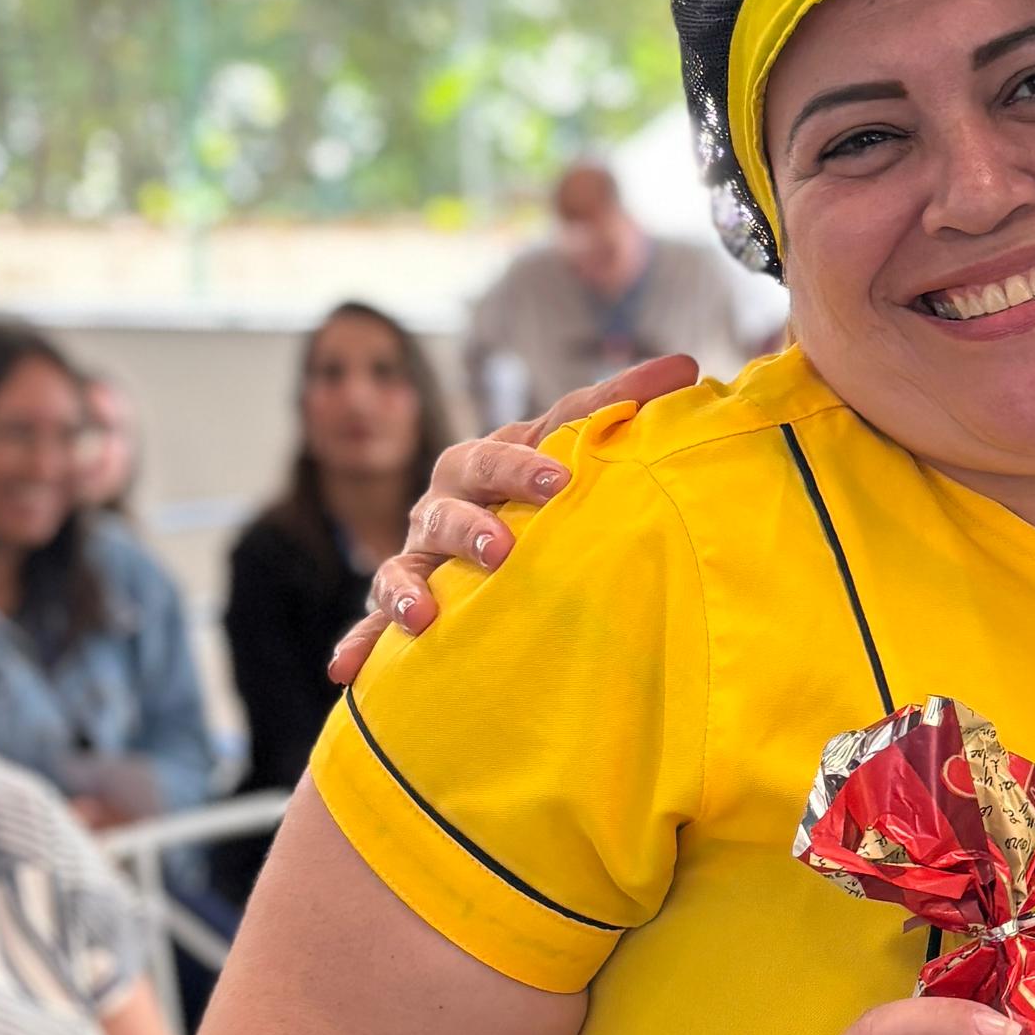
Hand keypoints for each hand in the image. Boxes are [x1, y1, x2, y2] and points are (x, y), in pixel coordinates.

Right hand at [325, 353, 700, 682]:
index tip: (558, 481)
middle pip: (447, 509)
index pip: (499, 456)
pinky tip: (346, 669)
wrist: (505, 529)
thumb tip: (688, 365)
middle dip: (470, 528)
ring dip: (406, 589)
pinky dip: (361, 642)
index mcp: (483, 462)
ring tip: (424, 615)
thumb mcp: (575, 443)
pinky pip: (374, 623)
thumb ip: (621, 405)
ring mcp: (419, 556)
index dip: (522, 467)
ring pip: (403, 566)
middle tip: (502, 550)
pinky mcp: (403, 602)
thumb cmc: (544, 482)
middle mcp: (442, 505)